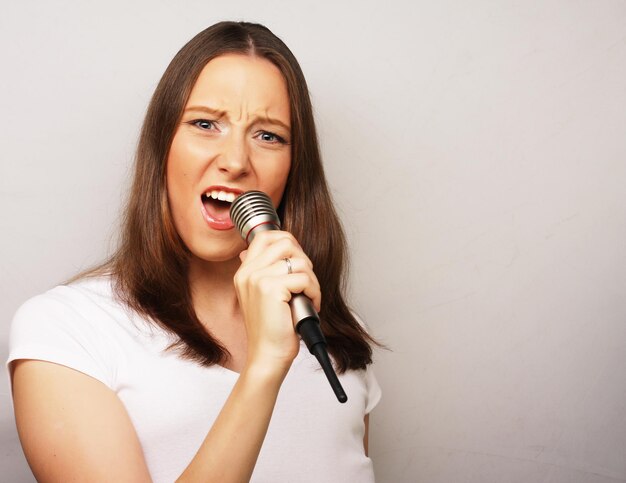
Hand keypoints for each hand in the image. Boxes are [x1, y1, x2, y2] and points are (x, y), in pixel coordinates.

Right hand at [234, 230, 321, 373]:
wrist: (267, 355)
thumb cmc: (272, 329)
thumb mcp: (263, 296)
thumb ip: (266, 271)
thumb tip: (276, 247)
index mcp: (244, 272)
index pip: (264, 236)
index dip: (288, 241)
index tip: (298, 260)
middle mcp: (247, 272)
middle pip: (285, 242)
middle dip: (304, 259)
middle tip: (306, 282)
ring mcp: (257, 279)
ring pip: (299, 261)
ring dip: (312, 280)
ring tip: (309, 297)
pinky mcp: (271, 289)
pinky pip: (304, 278)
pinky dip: (314, 291)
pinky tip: (311, 304)